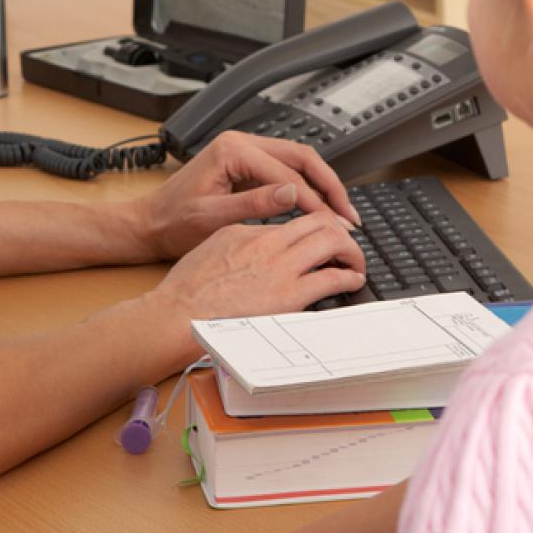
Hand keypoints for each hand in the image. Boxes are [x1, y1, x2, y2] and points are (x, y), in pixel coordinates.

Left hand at [132, 131, 358, 259]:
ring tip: (341, 213)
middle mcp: (241, 144)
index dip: (314, 200)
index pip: (287, 174)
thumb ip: (254, 204)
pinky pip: (286, 171)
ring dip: (322, 186)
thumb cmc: (172, 222)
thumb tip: (294, 194)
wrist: (149, 224)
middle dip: (329, 186)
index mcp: (232, 150)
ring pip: (298, 162)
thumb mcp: (212, 218)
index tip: (332, 224)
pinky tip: (319, 208)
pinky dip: (307, 188)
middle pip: (302, 157)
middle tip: (348, 214)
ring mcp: (246, 152)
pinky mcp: (248, 165)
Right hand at [150, 214, 365, 322]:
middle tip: (348, 243)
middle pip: (320, 221)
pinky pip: (332, 278)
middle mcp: (269, 244)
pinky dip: (349, 276)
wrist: (177, 314)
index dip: (316, 224)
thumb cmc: (187, 290)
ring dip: (351, 250)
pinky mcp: (289, 295)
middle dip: (340, 229)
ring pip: (332, 241)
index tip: (325, 233)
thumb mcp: (213, 248)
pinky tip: (352, 280)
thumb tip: (258, 241)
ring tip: (355, 261)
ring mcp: (281, 268)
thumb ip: (241, 240)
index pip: (294, 219)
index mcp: (249, 230)